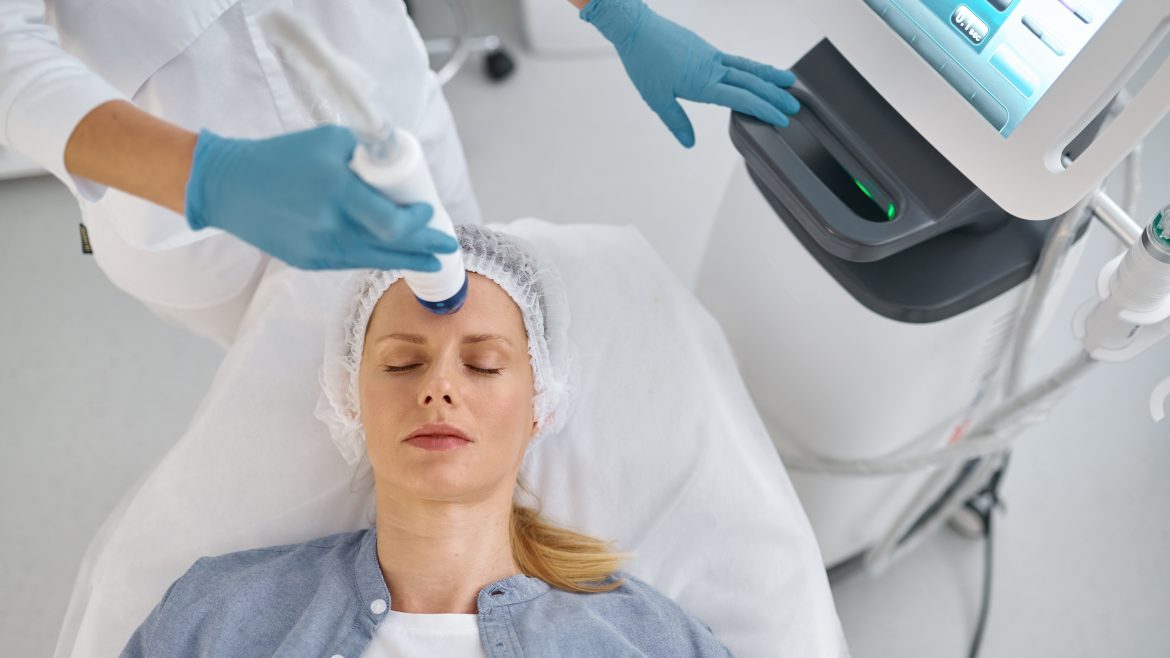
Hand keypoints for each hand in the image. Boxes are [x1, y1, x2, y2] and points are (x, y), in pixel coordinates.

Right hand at [184, 125, 457, 270]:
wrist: (228, 186)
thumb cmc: (279, 156)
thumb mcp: (327, 141)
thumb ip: (365, 152)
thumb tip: (398, 163)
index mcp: (337, 191)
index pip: (392, 222)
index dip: (418, 222)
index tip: (430, 211)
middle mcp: (330, 226)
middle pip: (390, 248)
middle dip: (424, 248)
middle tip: (447, 246)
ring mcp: (319, 248)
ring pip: (373, 260)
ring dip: (405, 259)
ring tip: (430, 259)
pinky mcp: (309, 261)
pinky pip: (351, 261)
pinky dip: (374, 257)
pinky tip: (392, 256)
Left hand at [581, 0, 798, 147]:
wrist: (637, 30)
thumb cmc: (644, 61)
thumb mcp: (657, 99)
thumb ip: (676, 121)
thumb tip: (690, 143)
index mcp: (703, 84)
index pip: (743, 99)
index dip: (764, 110)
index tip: (781, 118)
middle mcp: (713, 69)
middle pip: (752, 83)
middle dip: (776, 96)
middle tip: (795, 106)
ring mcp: (712, 57)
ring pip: (748, 68)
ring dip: (770, 77)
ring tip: (789, 82)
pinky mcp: (707, 49)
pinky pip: (736, 59)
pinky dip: (752, 67)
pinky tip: (758, 72)